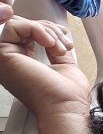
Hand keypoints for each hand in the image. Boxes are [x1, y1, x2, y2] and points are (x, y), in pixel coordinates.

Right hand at [0, 0, 90, 133]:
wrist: (65, 109)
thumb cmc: (66, 96)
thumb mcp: (62, 63)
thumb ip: (53, 47)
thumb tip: (51, 32)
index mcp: (20, 61)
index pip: (25, 33)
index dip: (45, 28)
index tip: (64, 35)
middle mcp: (9, 59)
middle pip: (20, 26)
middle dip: (47, 28)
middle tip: (64, 44)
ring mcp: (3, 58)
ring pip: (16, 24)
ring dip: (44, 30)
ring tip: (60, 47)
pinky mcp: (2, 55)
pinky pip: (13, 26)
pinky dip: (36, 29)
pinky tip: (50, 43)